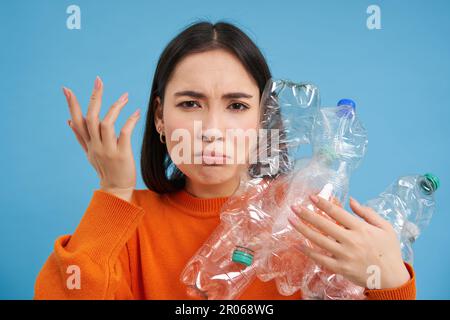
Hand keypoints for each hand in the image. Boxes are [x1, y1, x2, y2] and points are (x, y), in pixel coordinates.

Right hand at [63, 76, 140, 201]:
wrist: (116, 190)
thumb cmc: (105, 169)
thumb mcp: (90, 153)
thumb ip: (81, 137)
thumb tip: (69, 121)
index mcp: (88, 144)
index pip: (77, 121)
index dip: (72, 105)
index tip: (66, 89)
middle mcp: (95, 146)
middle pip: (91, 118)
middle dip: (94, 98)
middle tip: (98, 81)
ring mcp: (108, 150)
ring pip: (106, 124)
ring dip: (114, 108)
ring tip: (124, 96)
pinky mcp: (121, 154)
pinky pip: (124, 134)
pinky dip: (129, 121)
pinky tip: (135, 112)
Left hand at [288, 194, 410, 289]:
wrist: (392, 278)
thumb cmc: (389, 251)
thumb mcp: (385, 227)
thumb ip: (367, 213)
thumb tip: (351, 200)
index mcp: (361, 229)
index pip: (337, 213)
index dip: (323, 203)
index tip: (311, 197)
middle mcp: (351, 241)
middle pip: (323, 224)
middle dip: (306, 214)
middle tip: (294, 207)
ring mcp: (344, 255)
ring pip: (318, 240)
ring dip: (302, 229)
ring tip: (291, 220)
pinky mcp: (340, 268)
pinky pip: (320, 259)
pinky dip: (308, 252)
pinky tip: (298, 244)